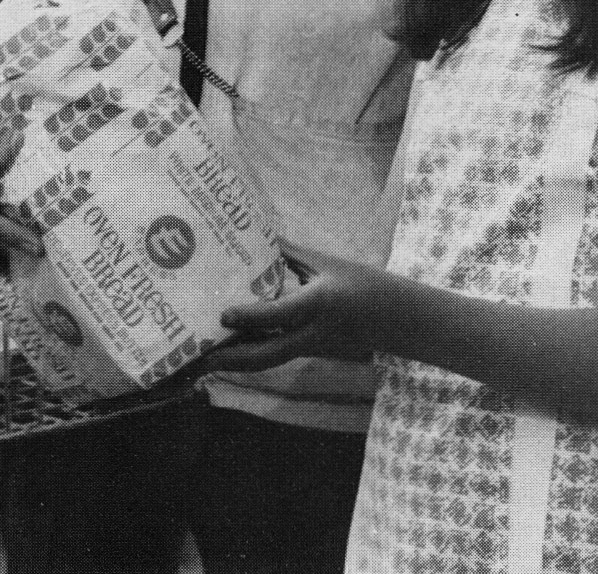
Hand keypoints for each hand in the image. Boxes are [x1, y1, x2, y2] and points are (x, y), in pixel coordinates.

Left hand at [208, 246, 382, 374]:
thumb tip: (258, 237)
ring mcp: (312, 348)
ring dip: (240, 360)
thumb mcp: (326, 263)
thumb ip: (290, 254)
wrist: (396, 318)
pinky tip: (237, 346)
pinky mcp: (312, 352)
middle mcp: (311, 332)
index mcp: (317, 304)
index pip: (278, 315)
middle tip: (200, 361)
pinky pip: (279, 354)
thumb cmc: (362, 283)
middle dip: (232, 361)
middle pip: (267, 355)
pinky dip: (256, 352)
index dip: (249, 317)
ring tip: (208, 357)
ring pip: (270, 359)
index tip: (223, 316)